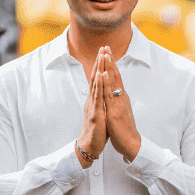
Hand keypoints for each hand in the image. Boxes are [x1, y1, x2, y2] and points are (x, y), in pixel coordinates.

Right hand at [77, 49, 108, 167]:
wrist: (89, 146)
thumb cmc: (96, 131)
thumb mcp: (100, 113)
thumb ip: (100, 103)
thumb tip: (103, 95)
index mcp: (94, 100)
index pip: (97, 80)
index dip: (100, 66)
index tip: (104, 53)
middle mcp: (92, 100)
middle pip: (95, 78)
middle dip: (99, 62)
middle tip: (103, 47)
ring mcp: (93, 106)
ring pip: (96, 84)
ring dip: (99, 69)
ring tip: (102, 56)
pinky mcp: (96, 113)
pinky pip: (98, 97)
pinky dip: (99, 84)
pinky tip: (101, 75)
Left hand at [100, 49, 141, 161]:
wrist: (131, 143)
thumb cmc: (124, 129)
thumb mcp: (120, 111)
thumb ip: (117, 102)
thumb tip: (114, 94)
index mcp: (121, 97)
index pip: (116, 78)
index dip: (111, 65)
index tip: (107, 53)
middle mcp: (121, 97)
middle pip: (115, 75)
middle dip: (110, 60)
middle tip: (106, 47)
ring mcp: (118, 103)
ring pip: (112, 81)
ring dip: (108, 67)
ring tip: (105, 54)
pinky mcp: (114, 110)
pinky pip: (109, 94)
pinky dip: (106, 83)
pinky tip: (104, 74)